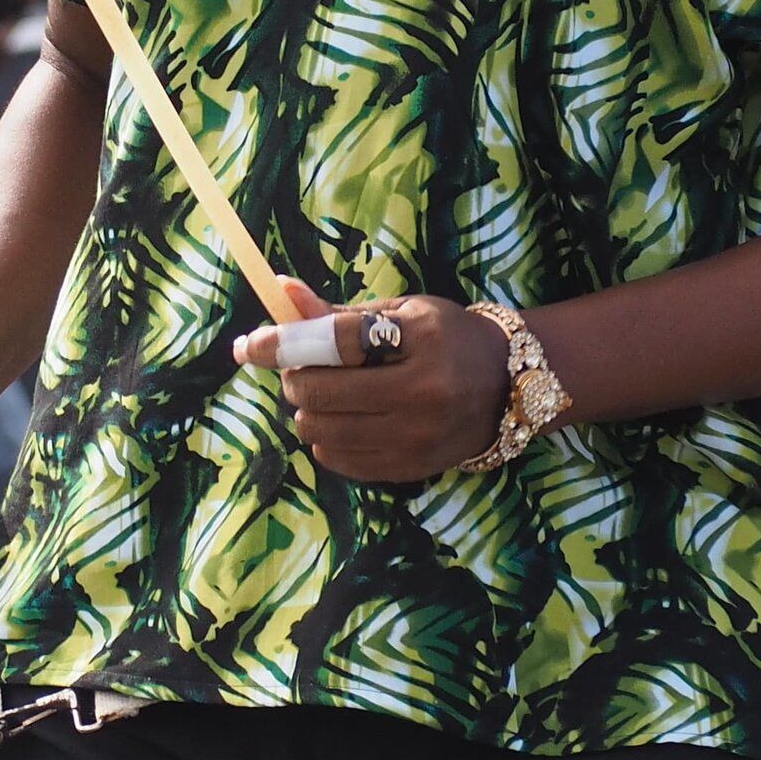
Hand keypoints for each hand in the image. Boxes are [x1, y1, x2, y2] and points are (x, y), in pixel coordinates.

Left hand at [228, 290, 513, 484]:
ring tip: (325, 395)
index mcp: (421, 338)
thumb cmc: (446, 337)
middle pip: (320, 392)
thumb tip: (280, 290)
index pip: (335, 341)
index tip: (251, 345)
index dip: (284, 342)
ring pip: (322, 430)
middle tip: (301, 370)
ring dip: (307, 411)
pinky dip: (325, 441)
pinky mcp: (411, 468)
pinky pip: (339, 462)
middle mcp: (424, 391)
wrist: (509, 386)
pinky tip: (342, 422)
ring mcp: (418, 437)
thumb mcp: (401, 311)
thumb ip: (338, 312)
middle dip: (295, 379)